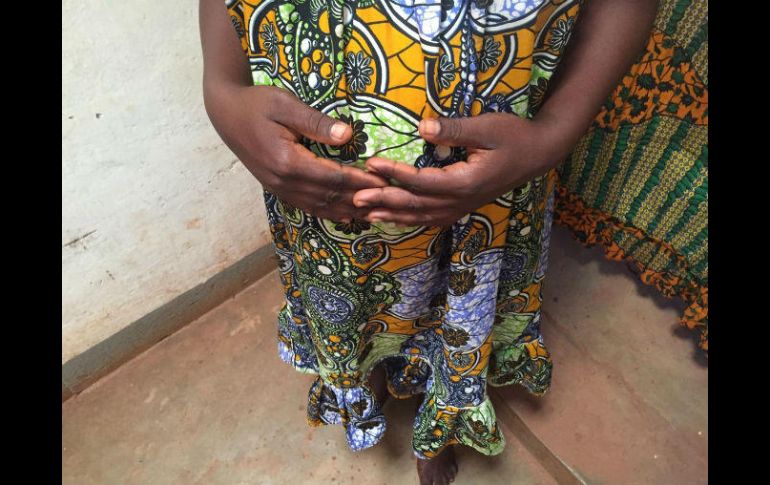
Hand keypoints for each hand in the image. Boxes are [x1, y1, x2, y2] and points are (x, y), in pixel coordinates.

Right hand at [205, 84, 389, 221]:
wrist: (225, 114)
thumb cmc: (256, 103)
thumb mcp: (285, 104)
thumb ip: (315, 122)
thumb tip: (346, 135)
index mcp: (288, 161)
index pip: (334, 177)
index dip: (361, 181)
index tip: (384, 181)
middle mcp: (283, 181)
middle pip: (329, 197)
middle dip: (360, 199)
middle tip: (388, 200)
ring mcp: (278, 188)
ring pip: (319, 207)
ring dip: (347, 211)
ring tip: (373, 213)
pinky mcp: (276, 188)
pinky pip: (307, 206)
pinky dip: (329, 212)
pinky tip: (345, 216)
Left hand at [352, 113, 566, 226]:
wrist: (538, 154)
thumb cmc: (513, 136)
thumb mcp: (486, 127)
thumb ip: (454, 130)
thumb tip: (422, 128)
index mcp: (465, 182)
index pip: (421, 181)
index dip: (394, 173)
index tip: (371, 163)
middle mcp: (461, 200)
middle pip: (416, 205)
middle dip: (384, 201)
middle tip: (356, 197)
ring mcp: (462, 207)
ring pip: (422, 217)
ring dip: (393, 216)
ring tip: (366, 215)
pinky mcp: (463, 206)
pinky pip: (432, 219)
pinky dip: (411, 220)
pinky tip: (394, 219)